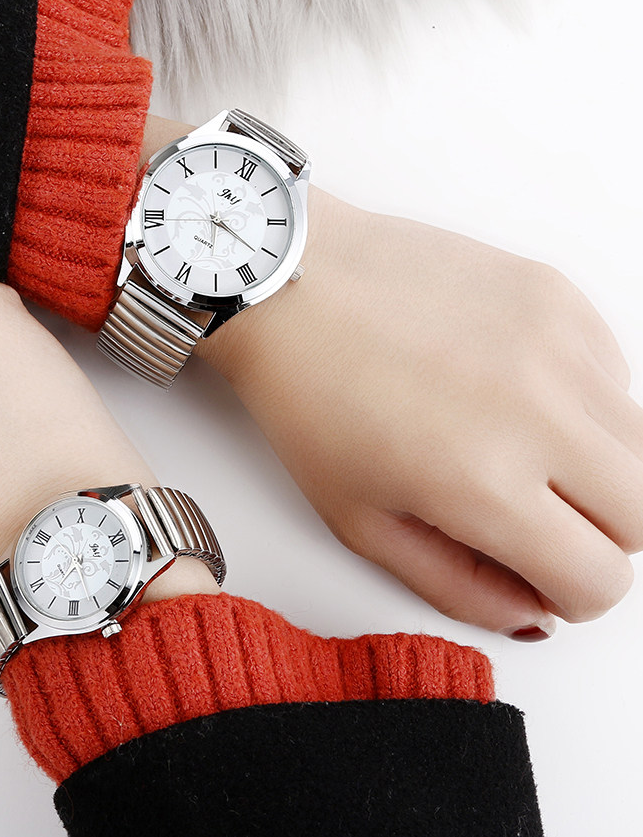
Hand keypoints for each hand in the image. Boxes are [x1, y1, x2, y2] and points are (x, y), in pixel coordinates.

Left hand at [198, 187, 640, 636]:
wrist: (290, 285)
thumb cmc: (307, 399)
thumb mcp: (360, 521)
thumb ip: (458, 585)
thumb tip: (535, 612)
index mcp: (484, 483)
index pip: (600, 578)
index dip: (570, 592)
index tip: (539, 573)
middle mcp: (539, 412)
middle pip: (642, 516)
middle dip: (598, 538)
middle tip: (536, 518)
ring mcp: (557, 344)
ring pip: (642, 445)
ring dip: (595, 469)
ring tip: (516, 448)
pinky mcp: (557, 294)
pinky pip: (616, 374)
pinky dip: (584, 402)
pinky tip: (511, 390)